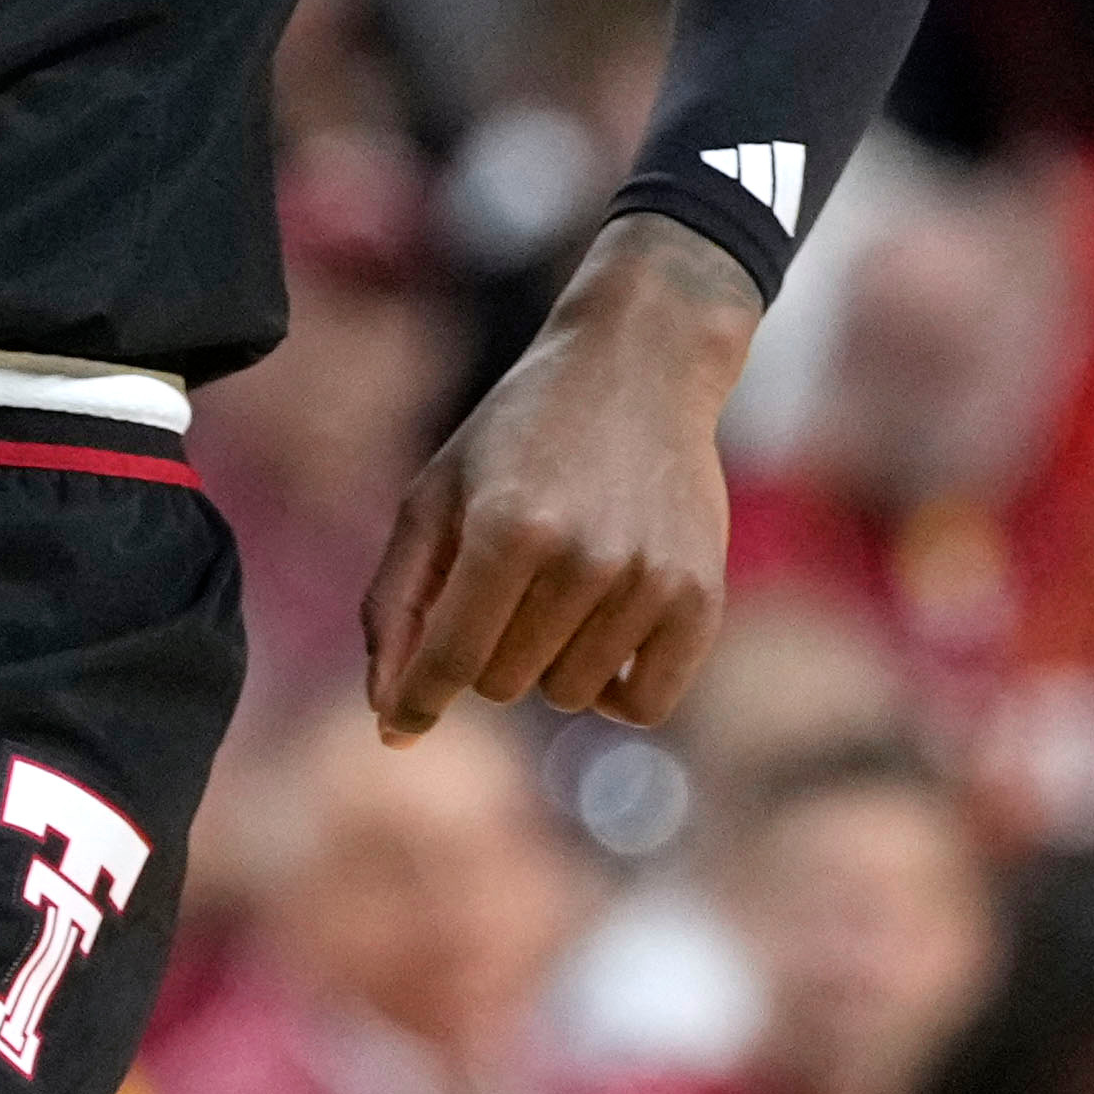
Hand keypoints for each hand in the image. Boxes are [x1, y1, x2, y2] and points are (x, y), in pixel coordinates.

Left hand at [359, 213, 755, 739]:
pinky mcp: (702, 599)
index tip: (402, 724)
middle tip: (503, 581)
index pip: (451, 659)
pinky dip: (614, 686)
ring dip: (549, 658)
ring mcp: (649, 581)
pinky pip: (643, 704)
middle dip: (485, 646)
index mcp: (505, 528)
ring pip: (567, 695)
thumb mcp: (436, 496)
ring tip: (560, 581)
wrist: (639, 369)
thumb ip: (397, 605)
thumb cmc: (516, 437)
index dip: (418, 699)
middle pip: (502, 683)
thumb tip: (391, 723)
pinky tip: (603, 627)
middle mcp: (583, 559)